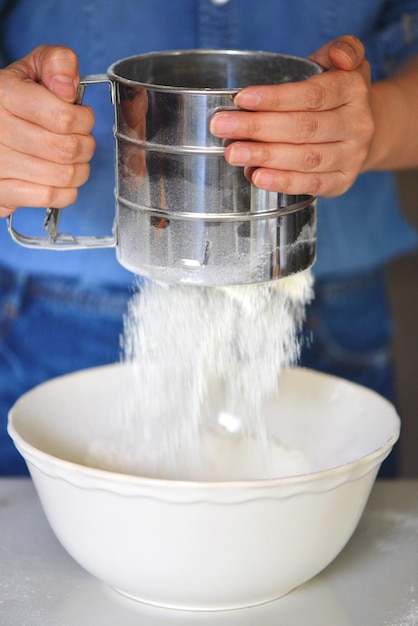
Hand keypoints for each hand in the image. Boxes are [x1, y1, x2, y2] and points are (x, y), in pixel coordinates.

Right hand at [0, 45, 94, 216]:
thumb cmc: (13, 101)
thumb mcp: (31, 70)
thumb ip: (56, 63)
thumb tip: (67, 87)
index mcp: (4, 95)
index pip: (63, 118)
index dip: (84, 120)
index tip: (82, 117)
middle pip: (68, 150)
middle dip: (85, 145)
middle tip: (79, 140)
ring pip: (64, 176)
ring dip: (78, 169)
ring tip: (70, 159)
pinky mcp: (2, 192)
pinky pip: (50, 197)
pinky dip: (65, 191)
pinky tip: (59, 179)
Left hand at [209, 35, 373, 197]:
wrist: (360, 130)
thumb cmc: (334, 93)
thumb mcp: (338, 63)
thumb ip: (341, 49)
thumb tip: (340, 56)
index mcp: (354, 90)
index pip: (312, 95)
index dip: (275, 99)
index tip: (240, 99)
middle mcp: (358, 125)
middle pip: (304, 128)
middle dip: (258, 128)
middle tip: (221, 127)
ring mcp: (352, 156)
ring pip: (306, 158)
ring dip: (265, 157)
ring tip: (233, 153)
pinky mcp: (342, 182)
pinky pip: (311, 184)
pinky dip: (282, 182)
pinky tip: (256, 176)